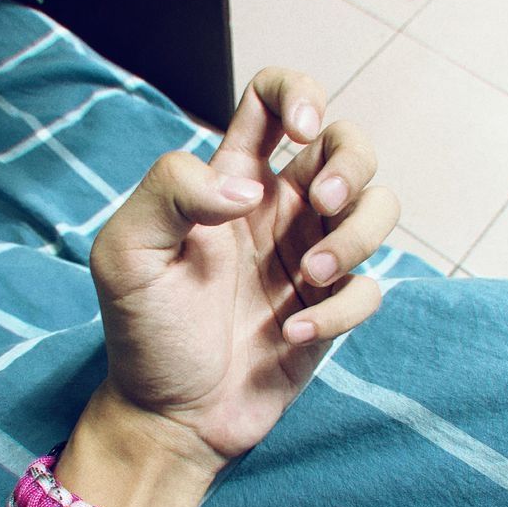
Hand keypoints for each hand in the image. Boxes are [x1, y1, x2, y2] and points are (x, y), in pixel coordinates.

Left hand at [89, 68, 399, 466]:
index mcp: (232, 181)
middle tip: (322, 204)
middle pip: (349, 145)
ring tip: (309, 277)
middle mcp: (279, 211)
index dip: (300, 93)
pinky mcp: (331, 308)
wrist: (170, 413)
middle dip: (352, 163)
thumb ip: (171, 191)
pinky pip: (369, 289)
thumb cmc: (144, 330)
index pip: (274, 101)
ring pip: (379, 209)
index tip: (302, 130)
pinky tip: (290, 334)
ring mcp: (310, 258)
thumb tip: (249, 188)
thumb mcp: (127, 253)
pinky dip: (340, 310)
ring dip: (359, 235)